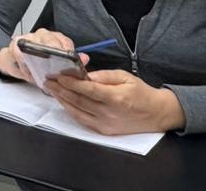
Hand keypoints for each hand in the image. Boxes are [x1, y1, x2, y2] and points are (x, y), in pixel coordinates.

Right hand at [0, 29, 86, 90]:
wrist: (19, 62)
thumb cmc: (40, 64)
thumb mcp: (57, 65)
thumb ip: (72, 63)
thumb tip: (85, 59)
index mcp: (56, 39)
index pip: (65, 41)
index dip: (68, 51)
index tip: (71, 61)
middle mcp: (43, 35)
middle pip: (50, 40)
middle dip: (53, 53)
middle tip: (56, 66)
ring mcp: (29, 38)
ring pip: (34, 44)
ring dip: (37, 61)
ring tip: (40, 74)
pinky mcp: (15, 44)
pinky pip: (20, 52)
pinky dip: (25, 64)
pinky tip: (28, 72)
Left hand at [49, 69, 184, 134]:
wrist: (156, 114)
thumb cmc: (141, 92)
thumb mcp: (125, 76)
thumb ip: (104, 75)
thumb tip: (86, 74)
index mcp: (115, 98)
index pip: (88, 89)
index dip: (71, 82)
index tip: (59, 75)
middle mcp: (109, 113)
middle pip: (79, 100)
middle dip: (61, 89)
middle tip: (49, 80)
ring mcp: (106, 124)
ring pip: (78, 111)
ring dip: (63, 100)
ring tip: (52, 89)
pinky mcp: (104, 131)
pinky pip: (83, 120)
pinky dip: (71, 111)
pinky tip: (64, 102)